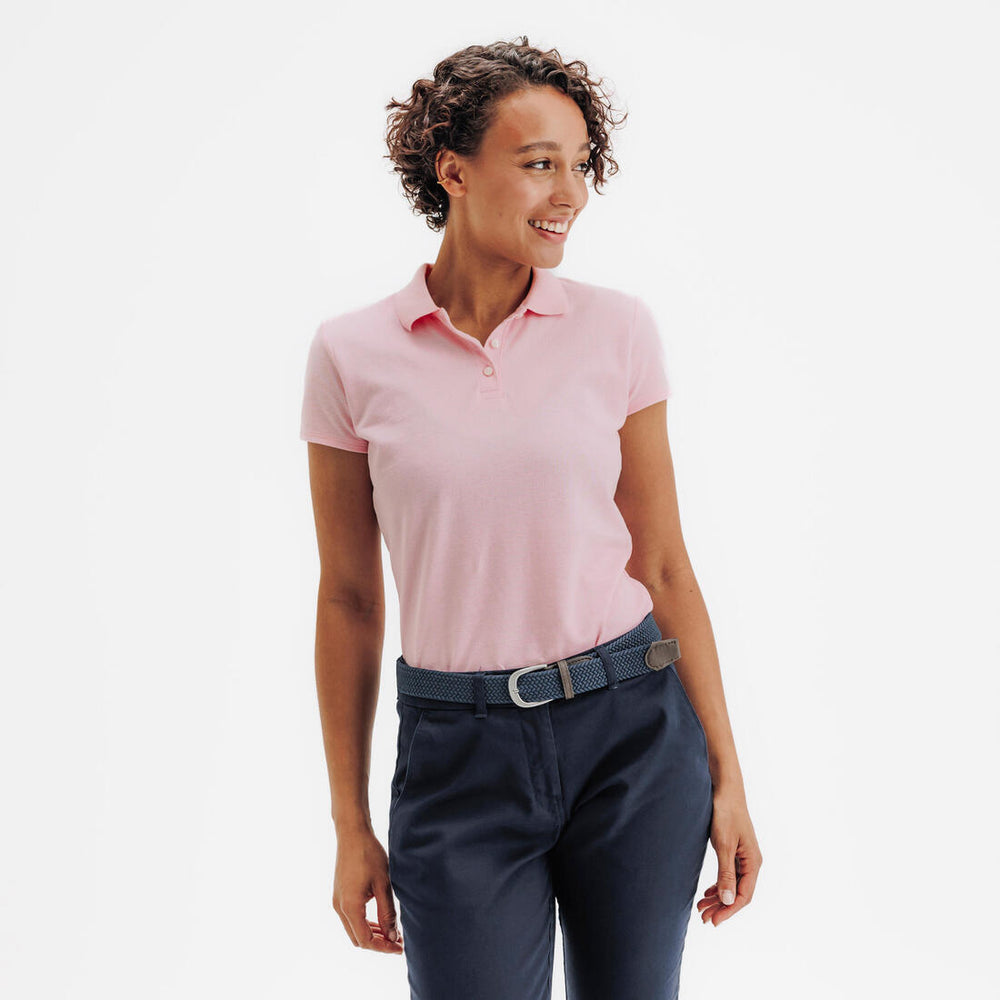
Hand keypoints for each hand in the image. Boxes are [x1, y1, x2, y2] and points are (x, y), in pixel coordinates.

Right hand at [332, 826, 403, 952]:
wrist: (352, 834)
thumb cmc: (369, 855)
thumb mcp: (383, 884)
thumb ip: (387, 913)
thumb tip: (392, 937)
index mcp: (350, 907)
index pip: (366, 940)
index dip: (383, 948)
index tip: (400, 948)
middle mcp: (340, 907)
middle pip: (357, 938)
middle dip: (378, 944)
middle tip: (398, 942)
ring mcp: (337, 901)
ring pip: (353, 929)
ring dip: (371, 934)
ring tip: (392, 932)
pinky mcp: (339, 894)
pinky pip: (350, 918)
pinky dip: (365, 923)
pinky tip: (380, 919)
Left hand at [697, 787, 761, 926]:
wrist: (725, 789)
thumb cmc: (725, 813)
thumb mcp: (724, 845)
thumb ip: (726, 873)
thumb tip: (727, 901)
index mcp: (753, 862)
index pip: (743, 896)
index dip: (729, 911)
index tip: (714, 922)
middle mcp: (751, 862)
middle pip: (738, 893)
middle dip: (721, 907)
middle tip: (703, 918)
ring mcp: (744, 856)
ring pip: (732, 885)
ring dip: (718, 898)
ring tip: (701, 909)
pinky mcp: (735, 850)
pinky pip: (729, 874)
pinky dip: (718, 885)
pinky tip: (707, 892)